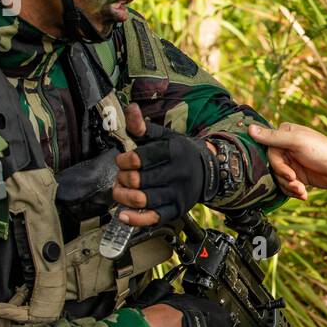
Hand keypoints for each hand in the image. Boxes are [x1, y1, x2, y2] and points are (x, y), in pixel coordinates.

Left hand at [113, 103, 215, 225]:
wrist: (206, 171)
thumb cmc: (179, 153)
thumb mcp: (164, 136)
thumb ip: (143, 126)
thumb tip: (131, 108)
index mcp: (173, 152)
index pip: (139, 158)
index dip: (123, 160)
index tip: (123, 160)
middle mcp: (177, 173)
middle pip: (137, 180)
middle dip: (121, 178)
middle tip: (121, 176)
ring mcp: (177, 194)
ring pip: (141, 199)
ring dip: (123, 196)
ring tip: (120, 191)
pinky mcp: (177, 210)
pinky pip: (153, 218)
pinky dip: (134, 219)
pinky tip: (123, 214)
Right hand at [248, 122, 326, 199]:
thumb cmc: (323, 151)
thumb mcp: (297, 142)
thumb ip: (273, 137)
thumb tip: (250, 129)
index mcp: (284, 135)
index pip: (269, 152)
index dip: (278, 166)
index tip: (290, 173)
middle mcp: (286, 148)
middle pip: (273, 168)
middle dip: (285, 179)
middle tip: (297, 182)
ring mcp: (292, 162)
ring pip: (279, 179)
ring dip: (290, 187)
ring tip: (302, 190)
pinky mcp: (298, 175)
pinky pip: (287, 186)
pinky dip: (294, 191)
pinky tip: (304, 194)